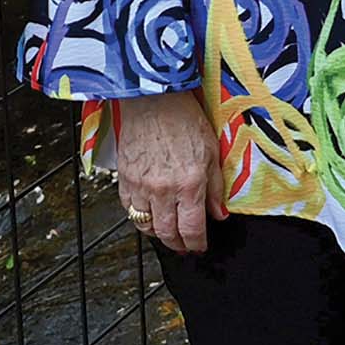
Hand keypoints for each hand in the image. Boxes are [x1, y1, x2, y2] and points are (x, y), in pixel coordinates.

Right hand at [116, 90, 225, 254]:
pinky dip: (139, 218)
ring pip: (147, 227)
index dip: (197, 244)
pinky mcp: (125, 180)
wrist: (154, 99)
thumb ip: (216, 187)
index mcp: (189, 184)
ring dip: (159, 234)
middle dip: (178, 244)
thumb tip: (219, 214)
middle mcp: (163, 190)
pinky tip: (149, 214)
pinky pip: (129, 211)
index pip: (192, 229)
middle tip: (184, 245)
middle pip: (168, 234)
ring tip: (168, 232)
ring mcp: (141, 187)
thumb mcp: (212, 151)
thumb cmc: (184, 119)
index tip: (200, 246)